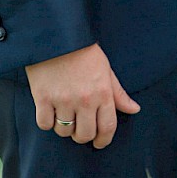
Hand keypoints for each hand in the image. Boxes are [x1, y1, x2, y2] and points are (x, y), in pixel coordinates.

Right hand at [26, 43, 140, 148]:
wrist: (56, 34)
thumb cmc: (84, 51)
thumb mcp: (106, 69)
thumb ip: (118, 93)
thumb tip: (134, 110)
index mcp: (102, 93)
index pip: (107, 127)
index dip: (104, 140)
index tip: (99, 143)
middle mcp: (84, 100)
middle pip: (84, 135)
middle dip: (84, 136)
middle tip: (81, 129)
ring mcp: (62, 100)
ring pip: (64, 131)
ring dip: (65, 128)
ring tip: (65, 116)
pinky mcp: (42, 98)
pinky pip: (45, 124)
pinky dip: (47, 122)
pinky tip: (50, 112)